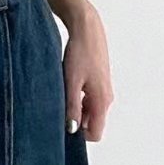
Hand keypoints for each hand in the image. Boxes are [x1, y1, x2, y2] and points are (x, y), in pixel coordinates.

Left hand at [45, 0, 114, 141]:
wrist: (87, 28)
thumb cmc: (79, 53)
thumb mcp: (71, 82)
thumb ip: (72, 107)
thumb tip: (72, 130)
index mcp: (102, 101)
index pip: (95, 134)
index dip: (80, 136)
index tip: (63, 128)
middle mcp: (106, 98)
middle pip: (91, 123)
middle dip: (75, 121)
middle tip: (57, 109)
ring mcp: (103, 90)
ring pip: (89, 111)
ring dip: (75, 109)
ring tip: (61, 94)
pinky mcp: (99, 83)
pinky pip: (88, 100)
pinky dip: (77, 98)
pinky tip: (66, 86)